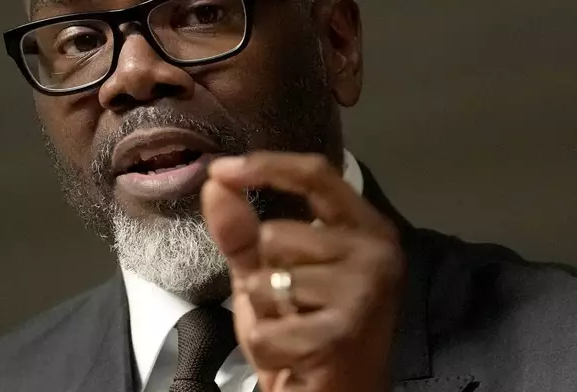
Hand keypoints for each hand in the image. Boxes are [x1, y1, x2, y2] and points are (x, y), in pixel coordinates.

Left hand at [201, 152, 404, 391]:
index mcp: (364, 229)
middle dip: (265, 273)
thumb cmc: (305, 331)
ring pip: (267, 280)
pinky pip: (265, 328)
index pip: (316, 175)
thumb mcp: (268, 274)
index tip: (220, 168)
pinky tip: (296, 354)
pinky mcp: (342, 335)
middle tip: (293, 304)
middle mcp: (375, 253)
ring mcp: (364, 292)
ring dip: (265, 311)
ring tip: (297, 327)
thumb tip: (215, 184)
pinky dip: (266, 345)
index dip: (266, 166)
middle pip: (277, 234)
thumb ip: (243, 231)